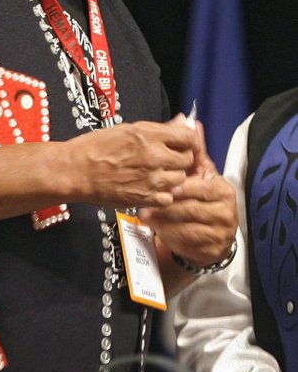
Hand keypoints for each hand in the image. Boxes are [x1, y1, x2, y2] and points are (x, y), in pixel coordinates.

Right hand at [66, 118, 197, 210]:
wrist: (76, 171)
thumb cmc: (95, 147)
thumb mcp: (127, 129)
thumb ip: (159, 129)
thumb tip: (182, 122)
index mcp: (149, 134)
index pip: (189, 137)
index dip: (188, 140)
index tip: (184, 144)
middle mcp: (154, 156)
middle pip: (188, 160)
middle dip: (181, 159)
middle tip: (168, 159)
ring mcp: (151, 179)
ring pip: (180, 180)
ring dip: (173, 177)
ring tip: (157, 174)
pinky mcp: (145, 198)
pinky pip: (168, 198)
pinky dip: (163, 195)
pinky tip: (151, 188)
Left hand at [138, 120, 237, 265]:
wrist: (207, 234)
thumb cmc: (198, 198)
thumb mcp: (197, 173)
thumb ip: (193, 150)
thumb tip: (190, 121)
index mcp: (222, 189)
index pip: (200, 185)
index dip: (179, 185)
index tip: (160, 182)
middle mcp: (226, 211)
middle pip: (191, 207)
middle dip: (166, 203)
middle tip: (145, 201)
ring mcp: (219, 233)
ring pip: (186, 225)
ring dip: (163, 219)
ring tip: (144, 213)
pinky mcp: (209, 250)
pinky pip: (184, 242)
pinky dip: (167, 234)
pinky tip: (153, 228)